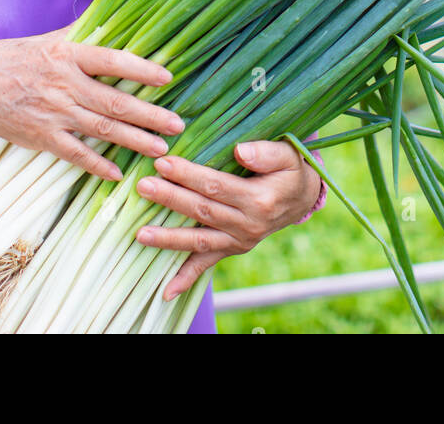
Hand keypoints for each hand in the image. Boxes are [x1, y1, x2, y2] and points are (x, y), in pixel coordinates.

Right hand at [0, 26, 182, 179]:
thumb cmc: (12, 57)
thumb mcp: (49, 39)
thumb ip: (83, 34)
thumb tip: (112, 14)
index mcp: (67, 55)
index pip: (112, 61)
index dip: (141, 69)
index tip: (167, 78)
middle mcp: (65, 84)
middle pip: (115, 102)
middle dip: (150, 115)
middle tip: (178, 124)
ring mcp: (54, 113)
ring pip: (102, 130)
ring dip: (135, 140)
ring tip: (161, 148)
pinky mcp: (42, 137)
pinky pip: (75, 154)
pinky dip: (97, 164)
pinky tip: (117, 173)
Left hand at [133, 140, 323, 300]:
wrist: (302, 198)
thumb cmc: (290, 169)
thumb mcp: (287, 154)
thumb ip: (265, 152)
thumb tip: (241, 152)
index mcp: (258, 199)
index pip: (216, 186)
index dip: (188, 175)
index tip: (163, 162)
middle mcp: (248, 225)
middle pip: (202, 211)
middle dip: (170, 199)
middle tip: (144, 186)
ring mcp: (239, 241)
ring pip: (199, 241)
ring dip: (169, 238)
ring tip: (141, 233)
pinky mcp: (233, 250)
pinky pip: (207, 264)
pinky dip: (186, 279)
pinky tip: (166, 291)